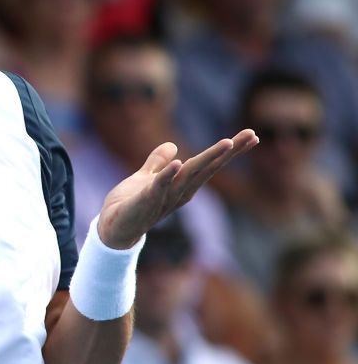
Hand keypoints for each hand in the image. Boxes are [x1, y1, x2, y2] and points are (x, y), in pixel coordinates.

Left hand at [98, 129, 258, 248]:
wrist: (111, 229)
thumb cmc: (130, 205)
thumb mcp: (145, 178)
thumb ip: (157, 163)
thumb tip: (171, 145)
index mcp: (181, 185)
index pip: (209, 165)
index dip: (229, 151)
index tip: (252, 135)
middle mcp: (178, 192)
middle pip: (207, 168)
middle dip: (230, 152)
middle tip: (252, 134)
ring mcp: (164, 198)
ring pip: (188, 175)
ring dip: (208, 159)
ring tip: (227, 143)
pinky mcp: (144, 202)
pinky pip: (158, 187)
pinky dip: (167, 176)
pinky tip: (178, 162)